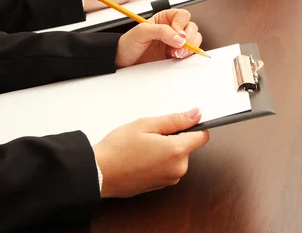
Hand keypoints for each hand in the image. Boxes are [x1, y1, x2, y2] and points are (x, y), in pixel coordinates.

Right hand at [93, 108, 209, 197]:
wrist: (98, 173)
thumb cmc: (118, 148)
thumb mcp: (146, 124)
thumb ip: (175, 120)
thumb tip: (196, 115)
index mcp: (176, 151)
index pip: (202, 136)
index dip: (193, 126)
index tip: (180, 123)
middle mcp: (178, 169)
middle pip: (187, 146)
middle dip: (173, 137)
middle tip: (150, 135)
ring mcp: (169, 180)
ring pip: (176, 157)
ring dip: (165, 149)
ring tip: (142, 147)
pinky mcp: (160, 186)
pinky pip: (167, 167)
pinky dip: (158, 161)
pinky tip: (140, 158)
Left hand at [115, 9, 201, 67]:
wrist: (122, 60)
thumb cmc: (128, 43)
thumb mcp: (141, 31)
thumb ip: (161, 31)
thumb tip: (179, 37)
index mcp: (164, 19)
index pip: (182, 16)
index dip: (181, 25)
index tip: (176, 34)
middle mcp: (172, 29)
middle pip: (192, 28)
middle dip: (188, 38)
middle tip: (177, 47)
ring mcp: (175, 42)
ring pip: (194, 40)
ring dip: (189, 47)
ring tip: (175, 54)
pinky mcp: (176, 54)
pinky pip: (190, 53)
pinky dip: (187, 55)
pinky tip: (176, 57)